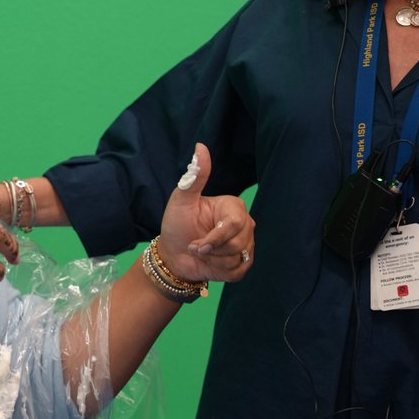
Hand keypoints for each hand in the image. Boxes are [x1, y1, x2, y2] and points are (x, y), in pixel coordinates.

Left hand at [157, 143, 254, 282]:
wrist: (173, 255)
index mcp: (234, 207)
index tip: (197, 243)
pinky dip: (219, 271)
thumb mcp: (181, 199)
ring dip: (213, 261)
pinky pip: (237, 272)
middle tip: (196, 246)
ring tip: (203, 253)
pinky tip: (210, 263)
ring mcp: (246, 245)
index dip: (215, 238)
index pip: (235, 225)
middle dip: (211, 250)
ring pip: (237, 258)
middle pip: (238, 243)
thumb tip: (200, 146)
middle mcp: (246, 224)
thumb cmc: (176, 224)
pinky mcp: (243, 264)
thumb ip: (195, 176)